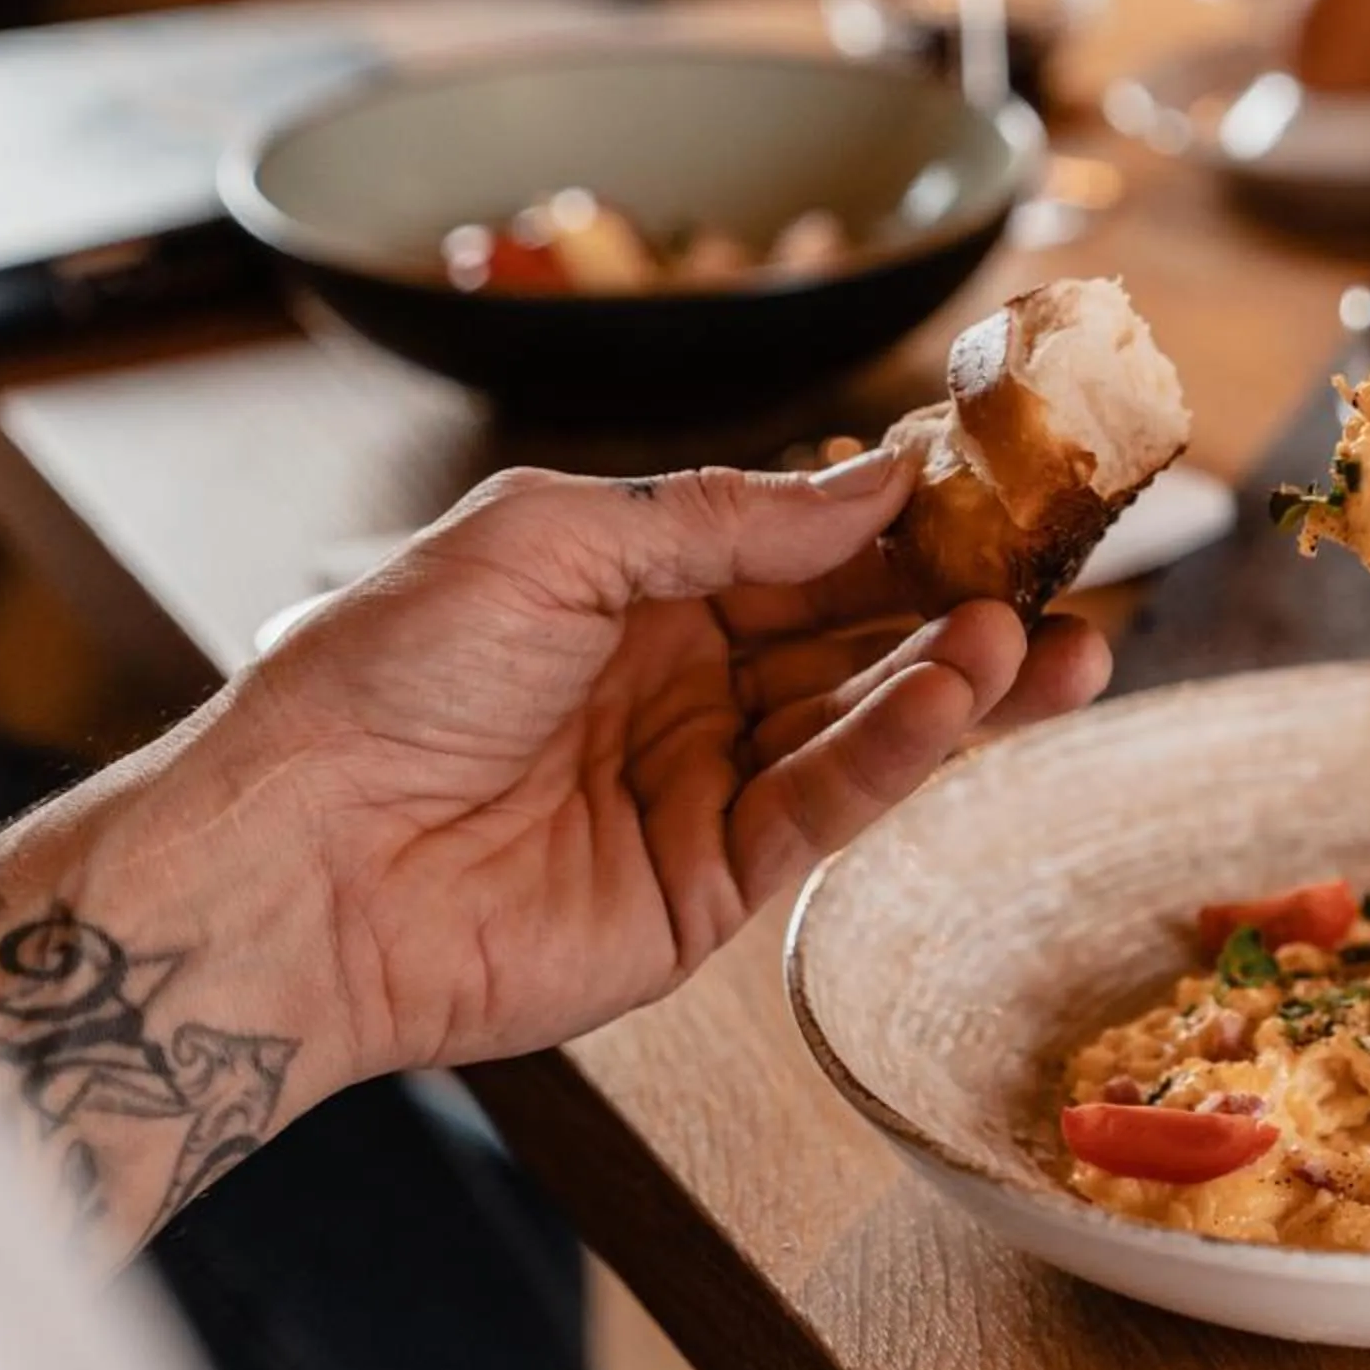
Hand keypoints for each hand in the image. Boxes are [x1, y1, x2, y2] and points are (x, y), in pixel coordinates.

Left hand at [165, 451, 1109, 1079]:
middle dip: (968, 603)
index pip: (807, 548)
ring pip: (866, 723)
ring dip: (961, 678)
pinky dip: (901, 750)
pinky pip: (829, 805)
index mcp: (637, 593)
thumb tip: (873, 481)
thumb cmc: (382, 676)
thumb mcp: (550, 538)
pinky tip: (963, 694)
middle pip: (860, 638)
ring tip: (1048, 634)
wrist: (295, 859)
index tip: (1007, 483)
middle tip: (1074, 569)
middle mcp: (685, 686)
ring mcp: (704, 789)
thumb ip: (723, 517)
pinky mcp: (713, 888)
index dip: (908, 519)